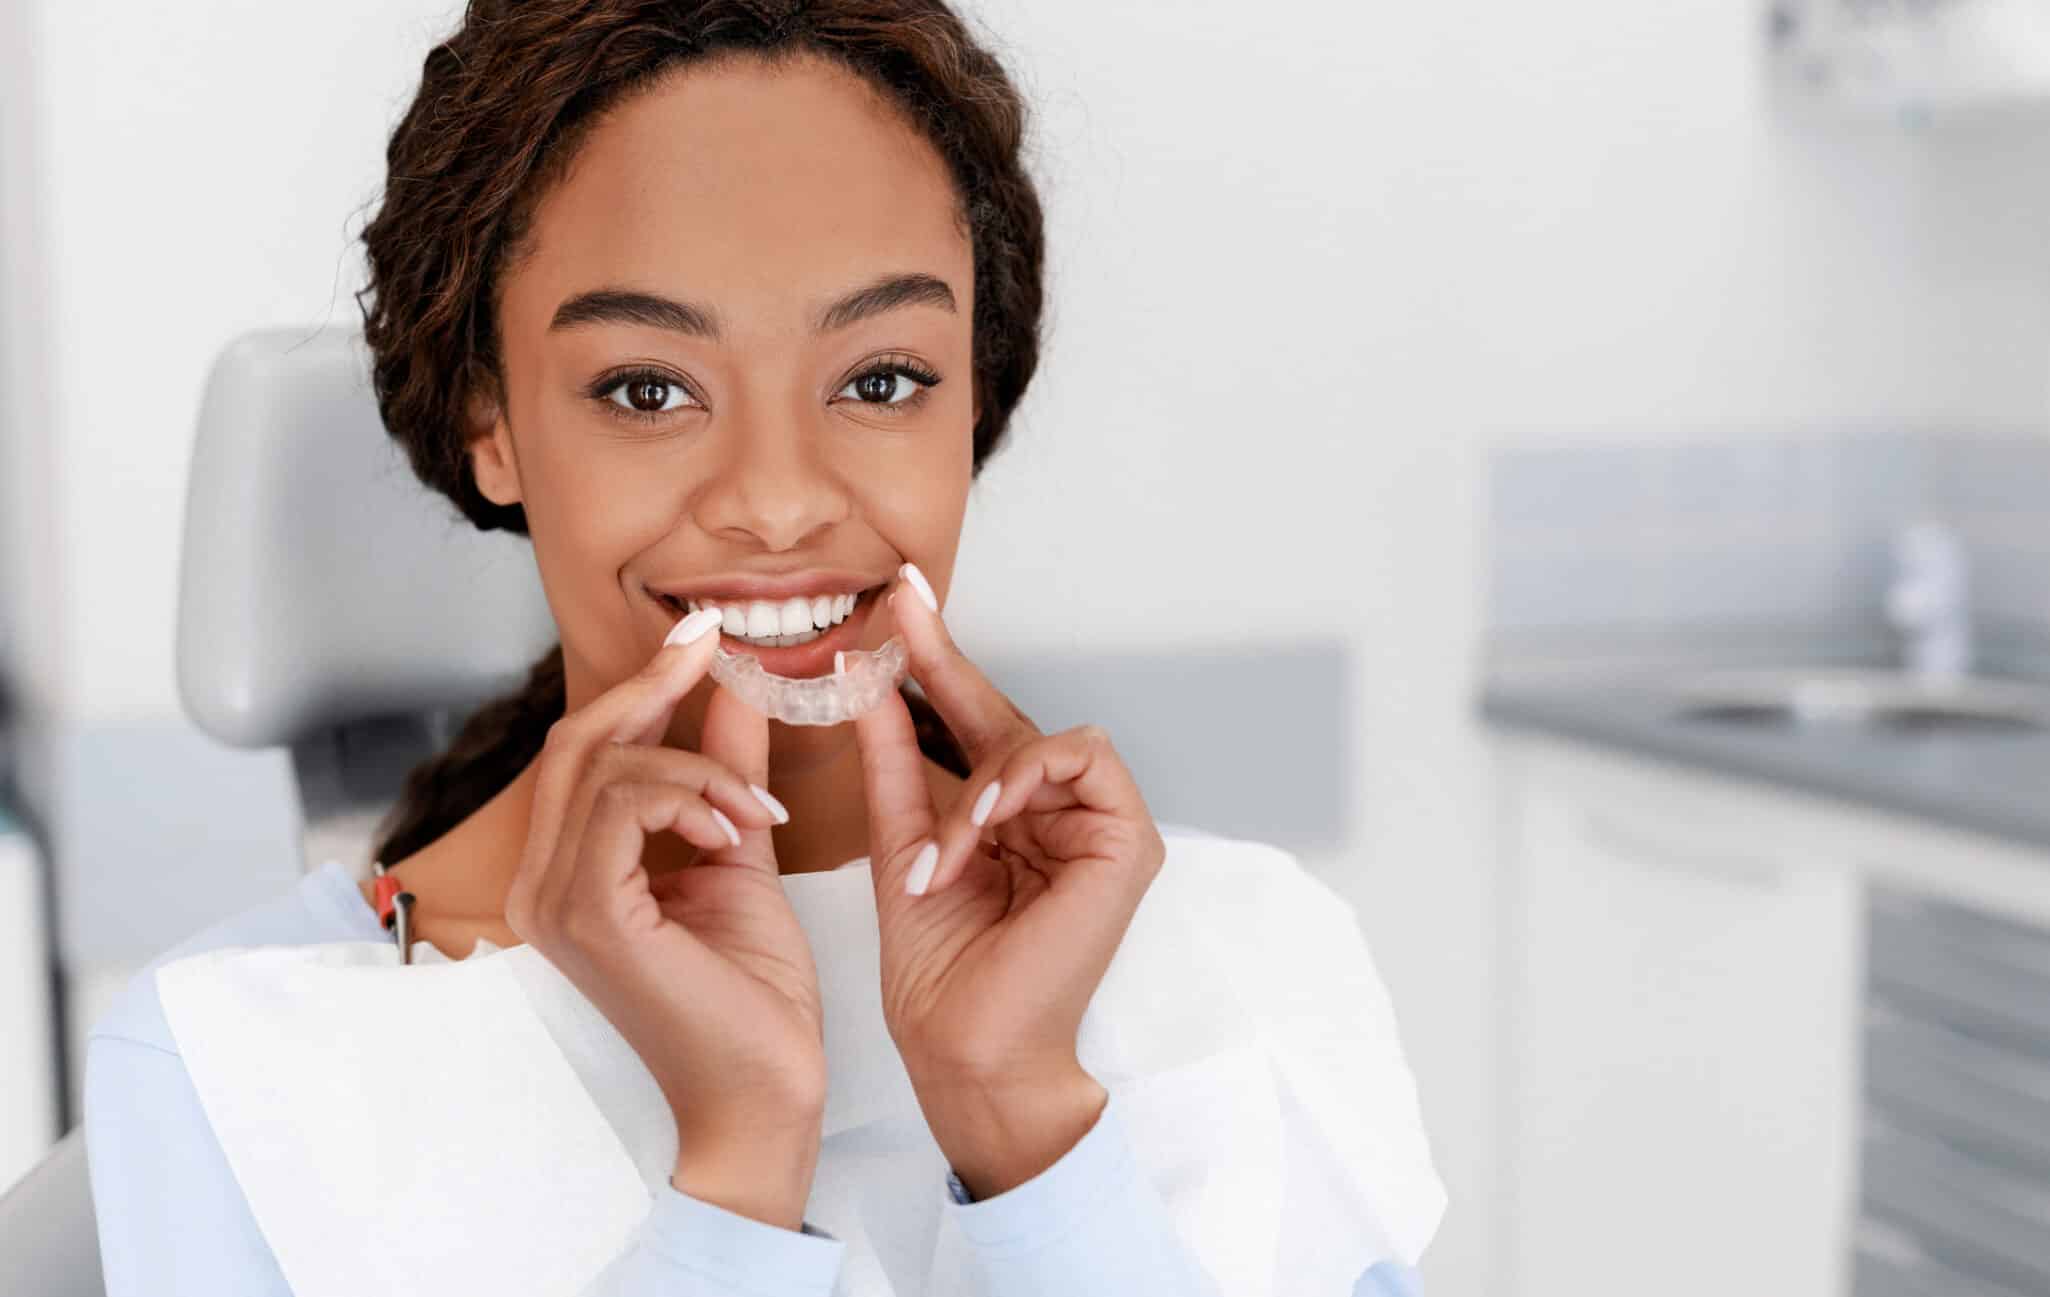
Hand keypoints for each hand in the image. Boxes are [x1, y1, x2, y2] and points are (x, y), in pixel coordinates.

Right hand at [502, 612, 825, 1225]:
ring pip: (605, 765)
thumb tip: (734, 691)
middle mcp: (544, 885)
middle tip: (718, 647)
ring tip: (755, 810)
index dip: (641, 686)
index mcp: (570, 873)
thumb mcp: (739, 855)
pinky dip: (690, 794)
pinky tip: (738, 829)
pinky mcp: (588, 916)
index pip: (585, 754)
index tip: (704, 636)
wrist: (765, 1095)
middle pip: (577, 743)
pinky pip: (624, 804)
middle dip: (653, 685)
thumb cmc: (751, 1000)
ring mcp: (556, 901)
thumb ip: (725, 775)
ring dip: (697, 764)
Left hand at [851, 564, 1166, 1196]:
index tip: (898, 598)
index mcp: (1009, 816)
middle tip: (901, 608)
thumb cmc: (939, 969)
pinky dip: (1024, 782)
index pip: (973, 722)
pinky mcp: (1130, 841)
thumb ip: (894, 758)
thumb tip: (869, 677)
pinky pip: (1081, 759)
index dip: (937, 659)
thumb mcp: (902, 841)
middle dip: (948, 664)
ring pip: (1043, 738)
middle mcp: (1059, 815)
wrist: (964, 1048)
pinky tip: (986, 820)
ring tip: (948, 848)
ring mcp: (1100, 827)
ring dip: (984, 780)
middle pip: (1008, 716)